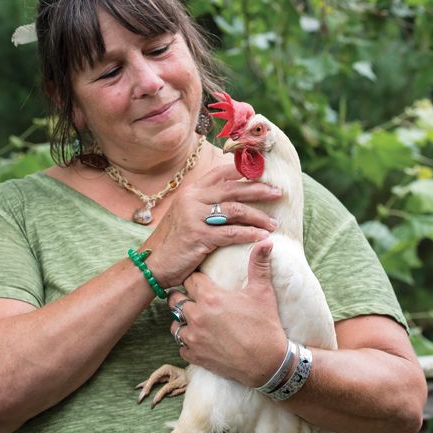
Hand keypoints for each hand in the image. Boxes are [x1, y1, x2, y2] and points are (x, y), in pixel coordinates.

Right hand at [143, 164, 279, 287]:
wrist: (153, 263)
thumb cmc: (175, 240)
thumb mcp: (187, 214)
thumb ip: (206, 203)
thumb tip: (235, 197)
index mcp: (192, 190)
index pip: (221, 172)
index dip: (244, 169)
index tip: (265, 171)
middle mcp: (192, 198)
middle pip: (233, 188)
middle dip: (259, 190)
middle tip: (278, 193)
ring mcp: (194, 216)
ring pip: (235, 210)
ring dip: (258, 216)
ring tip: (274, 223)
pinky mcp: (198, 236)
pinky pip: (231, 233)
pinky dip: (250, 234)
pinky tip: (262, 237)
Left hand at [167, 239, 288, 387]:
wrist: (268, 363)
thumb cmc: (265, 325)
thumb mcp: (262, 292)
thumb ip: (259, 265)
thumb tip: (266, 241)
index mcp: (210, 297)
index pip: (190, 279)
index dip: (196, 279)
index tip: (202, 281)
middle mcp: (196, 316)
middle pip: (175, 299)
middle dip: (183, 297)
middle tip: (196, 299)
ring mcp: (193, 338)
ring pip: (174, 324)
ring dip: (183, 321)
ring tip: (196, 319)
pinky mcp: (195, 356)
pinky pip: (181, 346)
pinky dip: (188, 343)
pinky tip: (200, 339)